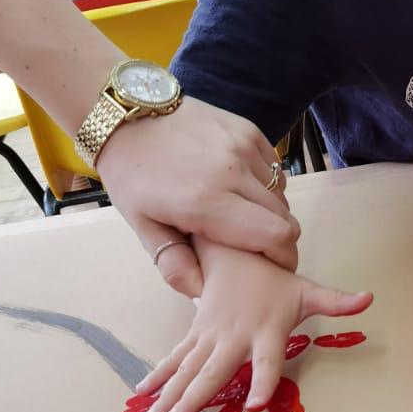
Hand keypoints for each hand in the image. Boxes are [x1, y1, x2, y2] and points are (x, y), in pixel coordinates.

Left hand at [96, 97, 299, 298]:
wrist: (127, 118)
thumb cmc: (132, 176)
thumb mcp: (143, 227)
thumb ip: (175, 265)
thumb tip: (205, 294)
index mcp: (205, 202)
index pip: (276, 237)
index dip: (283, 258)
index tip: (273, 267)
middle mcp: (233, 172)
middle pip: (285, 218)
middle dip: (277, 239)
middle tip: (255, 246)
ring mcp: (243, 146)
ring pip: (281, 193)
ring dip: (270, 210)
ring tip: (241, 214)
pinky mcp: (248, 130)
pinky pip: (274, 167)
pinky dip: (265, 183)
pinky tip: (238, 186)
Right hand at [136, 242, 371, 411]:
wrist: (235, 251)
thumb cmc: (275, 281)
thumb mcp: (308, 290)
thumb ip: (336, 301)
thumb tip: (369, 298)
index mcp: (265, 332)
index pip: (267, 362)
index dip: (263, 382)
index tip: (253, 405)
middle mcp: (234, 338)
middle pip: (213, 371)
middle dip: (193, 398)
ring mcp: (210, 337)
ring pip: (187, 369)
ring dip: (169, 394)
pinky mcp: (195, 336)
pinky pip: (175, 359)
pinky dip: (159, 377)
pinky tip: (142, 398)